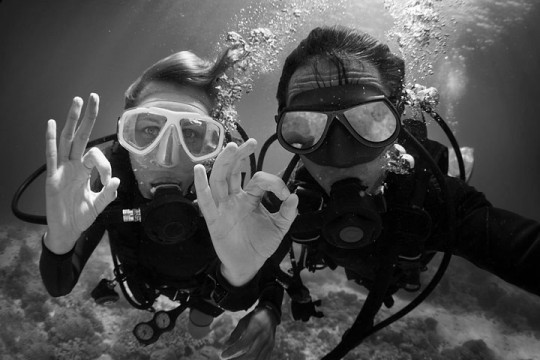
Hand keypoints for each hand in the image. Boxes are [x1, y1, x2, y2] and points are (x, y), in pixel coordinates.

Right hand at [44, 94, 119, 253]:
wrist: (67, 232)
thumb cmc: (81, 217)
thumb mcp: (100, 205)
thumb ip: (108, 193)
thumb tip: (116, 180)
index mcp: (85, 170)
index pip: (96, 156)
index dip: (105, 165)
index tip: (108, 180)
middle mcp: (73, 166)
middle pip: (80, 136)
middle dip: (88, 117)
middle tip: (93, 97)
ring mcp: (62, 170)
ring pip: (66, 140)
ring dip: (71, 121)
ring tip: (77, 102)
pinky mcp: (52, 178)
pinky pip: (51, 156)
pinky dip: (51, 140)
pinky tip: (51, 124)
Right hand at [194, 139, 297, 285]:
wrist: (249, 265)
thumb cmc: (260, 244)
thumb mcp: (280, 228)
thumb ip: (288, 213)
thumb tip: (294, 196)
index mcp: (250, 197)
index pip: (258, 180)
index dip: (273, 183)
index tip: (285, 195)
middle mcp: (234, 198)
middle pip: (233, 171)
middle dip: (240, 155)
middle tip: (249, 142)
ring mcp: (223, 207)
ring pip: (220, 180)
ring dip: (224, 163)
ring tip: (231, 147)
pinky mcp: (214, 220)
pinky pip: (206, 201)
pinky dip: (201, 186)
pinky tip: (199, 170)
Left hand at [221, 307, 277, 359]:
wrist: (271, 314)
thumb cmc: (254, 317)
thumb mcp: (243, 321)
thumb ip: (236, 334)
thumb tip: (226, 344)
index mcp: (256, 327)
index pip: (243, 343)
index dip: (232, 351)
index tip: (223, 355)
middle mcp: (264, 336)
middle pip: (252, 355)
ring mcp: (269, 343)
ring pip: (258, 359)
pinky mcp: (271, 348)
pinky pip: (263, 359)